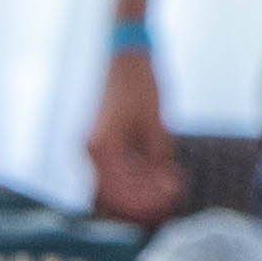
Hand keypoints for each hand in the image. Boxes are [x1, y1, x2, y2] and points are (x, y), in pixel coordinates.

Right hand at [84, 51, 184, 223]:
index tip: (165, 207)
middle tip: (171, 201)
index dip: (140, 207)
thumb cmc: (140, 84)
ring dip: (140, 189)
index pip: (116, 195)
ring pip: (114, 184)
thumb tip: (163, 189)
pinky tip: (160, 173)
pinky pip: (115, 168)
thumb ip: (157, 162)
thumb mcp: (157, 126)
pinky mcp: (101, 140)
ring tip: (170, 186)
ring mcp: (93, 146)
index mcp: (100, 149)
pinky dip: (136, 174)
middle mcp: (91, 151)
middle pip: (112, 194)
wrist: (126, 53)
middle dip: (142, 202)